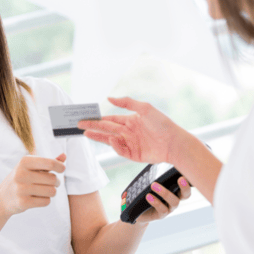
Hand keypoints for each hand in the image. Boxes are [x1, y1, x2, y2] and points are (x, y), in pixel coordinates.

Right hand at [0, 153, 65, 216]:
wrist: (2, 198)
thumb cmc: (21, 179)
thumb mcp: (31, 167)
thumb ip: (48, 162)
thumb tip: (64, 156)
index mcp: (24, 161)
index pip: (50, 162)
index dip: (60, 166)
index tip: (62, 169)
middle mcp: (21, 174)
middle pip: (53, 179)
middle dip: (56, 182)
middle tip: (51, 182)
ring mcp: (21, 189)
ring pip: (52, 191)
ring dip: (52, 191)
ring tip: (44, 190)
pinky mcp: (23, 202)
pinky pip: (46, 201)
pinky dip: (45, 200)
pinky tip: (37, 198)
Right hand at [78, 97, 194, 165]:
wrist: (174, 142)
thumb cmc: (162, 123)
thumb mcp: (145, 108)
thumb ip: (127, 103)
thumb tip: (110, 98)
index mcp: (130, 121)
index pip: (110, 119)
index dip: (98, 118)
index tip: (86, 117)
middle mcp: (128, 132)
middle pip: (107, 130)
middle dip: (93, 127)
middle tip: (79, 125)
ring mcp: (130, 144)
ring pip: (110, 140)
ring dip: (98, 137)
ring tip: (86, 133)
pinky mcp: (134, 155)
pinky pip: (120, 150)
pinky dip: (115, 145)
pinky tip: (111, 139)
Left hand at [135, 176, 191, 223]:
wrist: (136, 209)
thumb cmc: (146, 191)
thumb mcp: (151, 180)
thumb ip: (157, 172)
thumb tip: (157, 158)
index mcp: (175, 189)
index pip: (186, 184)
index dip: (188, 179)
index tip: (186, 172)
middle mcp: (175, 198)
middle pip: (186, 195)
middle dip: (185, 187)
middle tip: (180, 179)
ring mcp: (170, 208)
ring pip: (174, 202)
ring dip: (165, 193)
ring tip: (153, 185)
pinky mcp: (161, 215)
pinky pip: (162, 209)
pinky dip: (156, 202)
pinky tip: (148, 196)